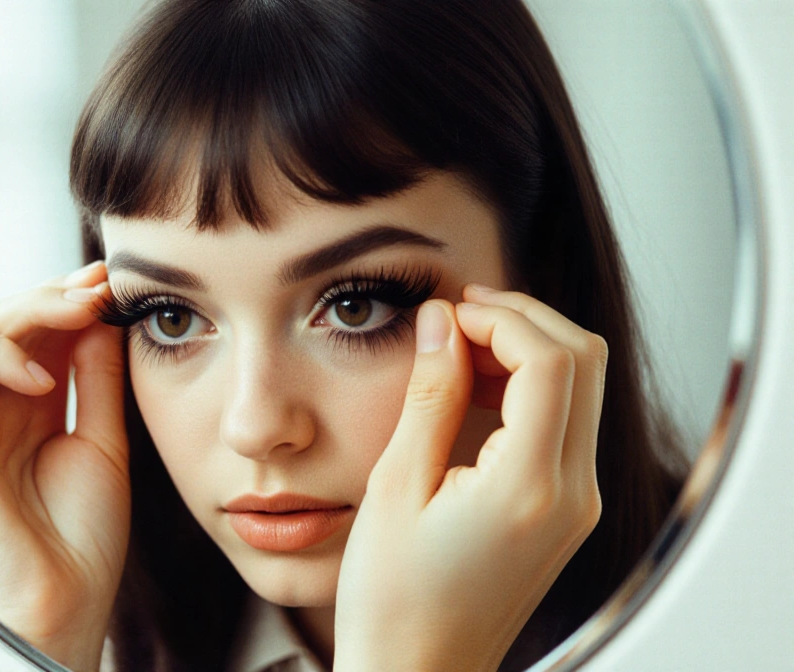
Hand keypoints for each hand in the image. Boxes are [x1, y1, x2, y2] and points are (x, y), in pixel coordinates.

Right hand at [0, 262, 126, 671]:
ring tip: (78, 309)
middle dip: (52, 294)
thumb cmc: (82, 540)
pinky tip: (40, 375)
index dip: (72, 301)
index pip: (44, 332)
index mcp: (36, 407)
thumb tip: (103, 319)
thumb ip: (99, 382)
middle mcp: (0, 407)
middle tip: (97, 284)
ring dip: (27, 312)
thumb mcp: (105, 445)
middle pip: (9, 324)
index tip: (113, 282)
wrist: (62, 608)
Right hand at [334, 285, 604, 671]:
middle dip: (524, 320)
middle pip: (585, 362)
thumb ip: (428, 397)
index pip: (552, 362)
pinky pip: (565, 422)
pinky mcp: (565, 509)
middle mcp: (571, 493)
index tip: (451, 313)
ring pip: (581, 387)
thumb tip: (441, 325)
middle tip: (460, 314)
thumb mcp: (396, 487)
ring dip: (527, 349)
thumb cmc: (395, 599)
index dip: (503, 318)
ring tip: (459, 348)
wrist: (420, 669)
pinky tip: (474, 388)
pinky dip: (528, 387)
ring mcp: (576, 503)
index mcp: (530, 487)